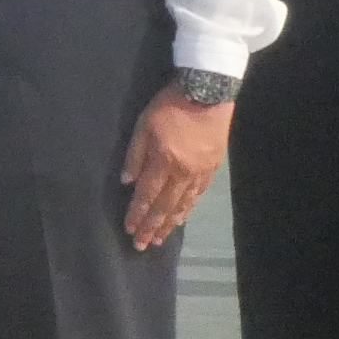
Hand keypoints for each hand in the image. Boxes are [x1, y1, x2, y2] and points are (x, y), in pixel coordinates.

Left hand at [121, 82, 231, 249]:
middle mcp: (182, 172)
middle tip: (142, 245)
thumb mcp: (143, 124)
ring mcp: (200, 171)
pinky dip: (188, 208)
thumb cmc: (170, 105)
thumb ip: (134, 154)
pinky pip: (198, 194)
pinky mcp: (213, 167)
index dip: (137, 214)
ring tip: (160, 239)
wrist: (209, 92)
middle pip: (164, 206)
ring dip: (170, 223)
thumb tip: (126, 182)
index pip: (147, 195)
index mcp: (163, 161)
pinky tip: (182, 216)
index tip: (129, 229)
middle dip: (152, 227)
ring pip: (183, 204)